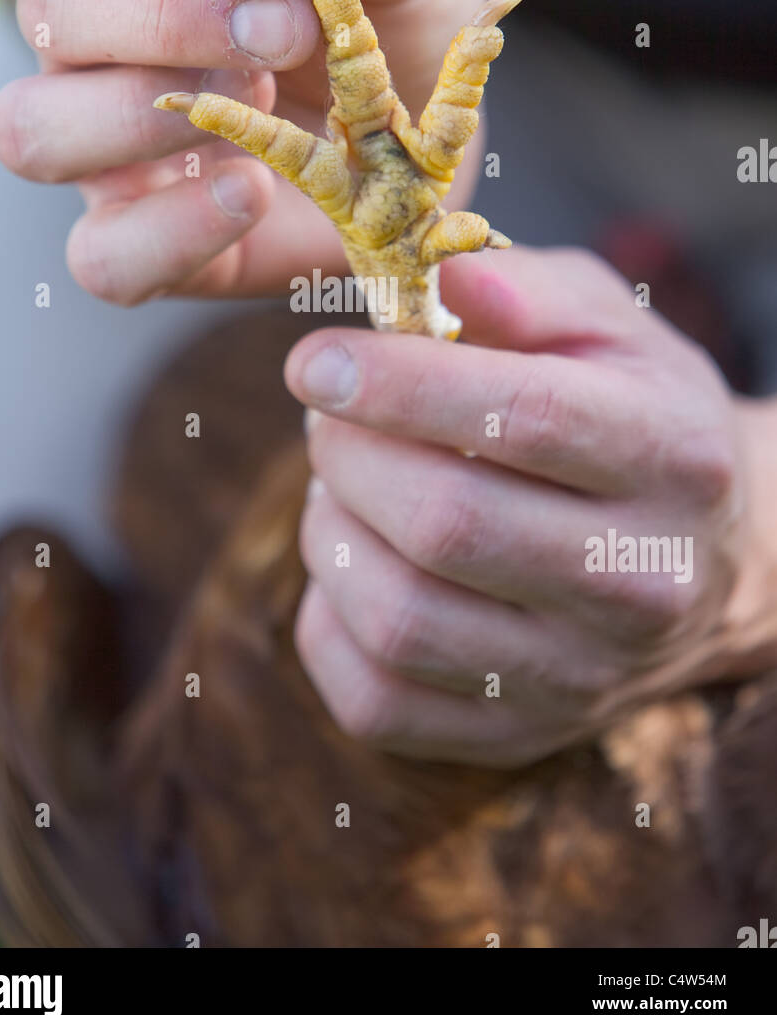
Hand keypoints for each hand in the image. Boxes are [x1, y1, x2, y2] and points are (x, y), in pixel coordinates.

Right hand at [0, 0, 491, 303]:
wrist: (412, 149)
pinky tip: (254, 192)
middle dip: (169, 15)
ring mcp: (98, 144)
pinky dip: (169, 231)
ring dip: (139, 116)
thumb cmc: (388, 30)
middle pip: (52, 3)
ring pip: (32, 126)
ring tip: (256, 110)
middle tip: (284, 36)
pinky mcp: (134, 237)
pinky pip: (99, 254)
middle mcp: (93, 35)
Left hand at [284, 247, 775, 766]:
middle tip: (326, 416)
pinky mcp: (518, 737)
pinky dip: (327, 622)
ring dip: (331, 534)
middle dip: (348, 454)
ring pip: (400, 620)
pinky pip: (375, 699)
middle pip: (449, 525)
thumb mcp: (605, 325)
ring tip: (339, 486)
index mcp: (674, 458)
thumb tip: (440, 277)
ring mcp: (581, 678)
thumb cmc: (629, 414)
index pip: (527, 420)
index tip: (313, 360)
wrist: (702, 560)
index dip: (400, 384)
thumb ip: (525, 287)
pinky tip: (354, 562)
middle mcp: (643, 583)